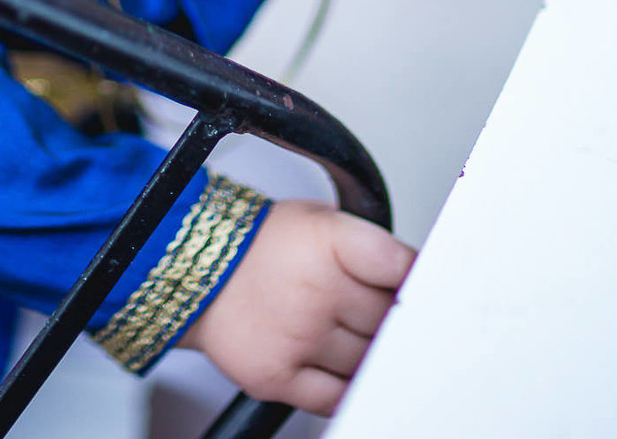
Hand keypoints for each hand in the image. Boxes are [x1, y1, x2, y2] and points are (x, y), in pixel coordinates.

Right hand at [178, 198, 414, 415]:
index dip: (417, 279)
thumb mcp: (318, 220)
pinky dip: (350, 387)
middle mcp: (316, 289)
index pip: (400, 266)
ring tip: (346, 328)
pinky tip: (343, 367)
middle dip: (391, 314)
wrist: (196, 270)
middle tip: (374, 305)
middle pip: (389, 317)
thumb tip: (414, 276)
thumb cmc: (259, 245)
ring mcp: (299, 336)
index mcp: (328, 242)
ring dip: (370, 350)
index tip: (420, 285)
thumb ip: (366, 246)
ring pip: (368, 358)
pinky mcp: (279, 377)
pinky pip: (337, 396)